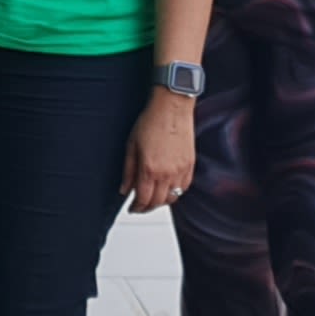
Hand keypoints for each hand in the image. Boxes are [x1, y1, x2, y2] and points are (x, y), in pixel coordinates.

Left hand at [122, 87, 196, 211]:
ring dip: (161, 201)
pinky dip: (175, 192)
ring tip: (153, 198)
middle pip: (157, 202)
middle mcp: (167, 173)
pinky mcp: (190, 165)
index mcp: (149, 169)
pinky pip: (184, 188)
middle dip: (147, 208)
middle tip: (140, 206)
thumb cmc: (152, 121)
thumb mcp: (131, 145)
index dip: (136, 207)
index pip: (142, 199)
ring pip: (172, 198)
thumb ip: (128, 171)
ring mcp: (181, 170)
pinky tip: (168, 189)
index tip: (132, 208)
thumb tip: (124, 189)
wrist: (172, 107)